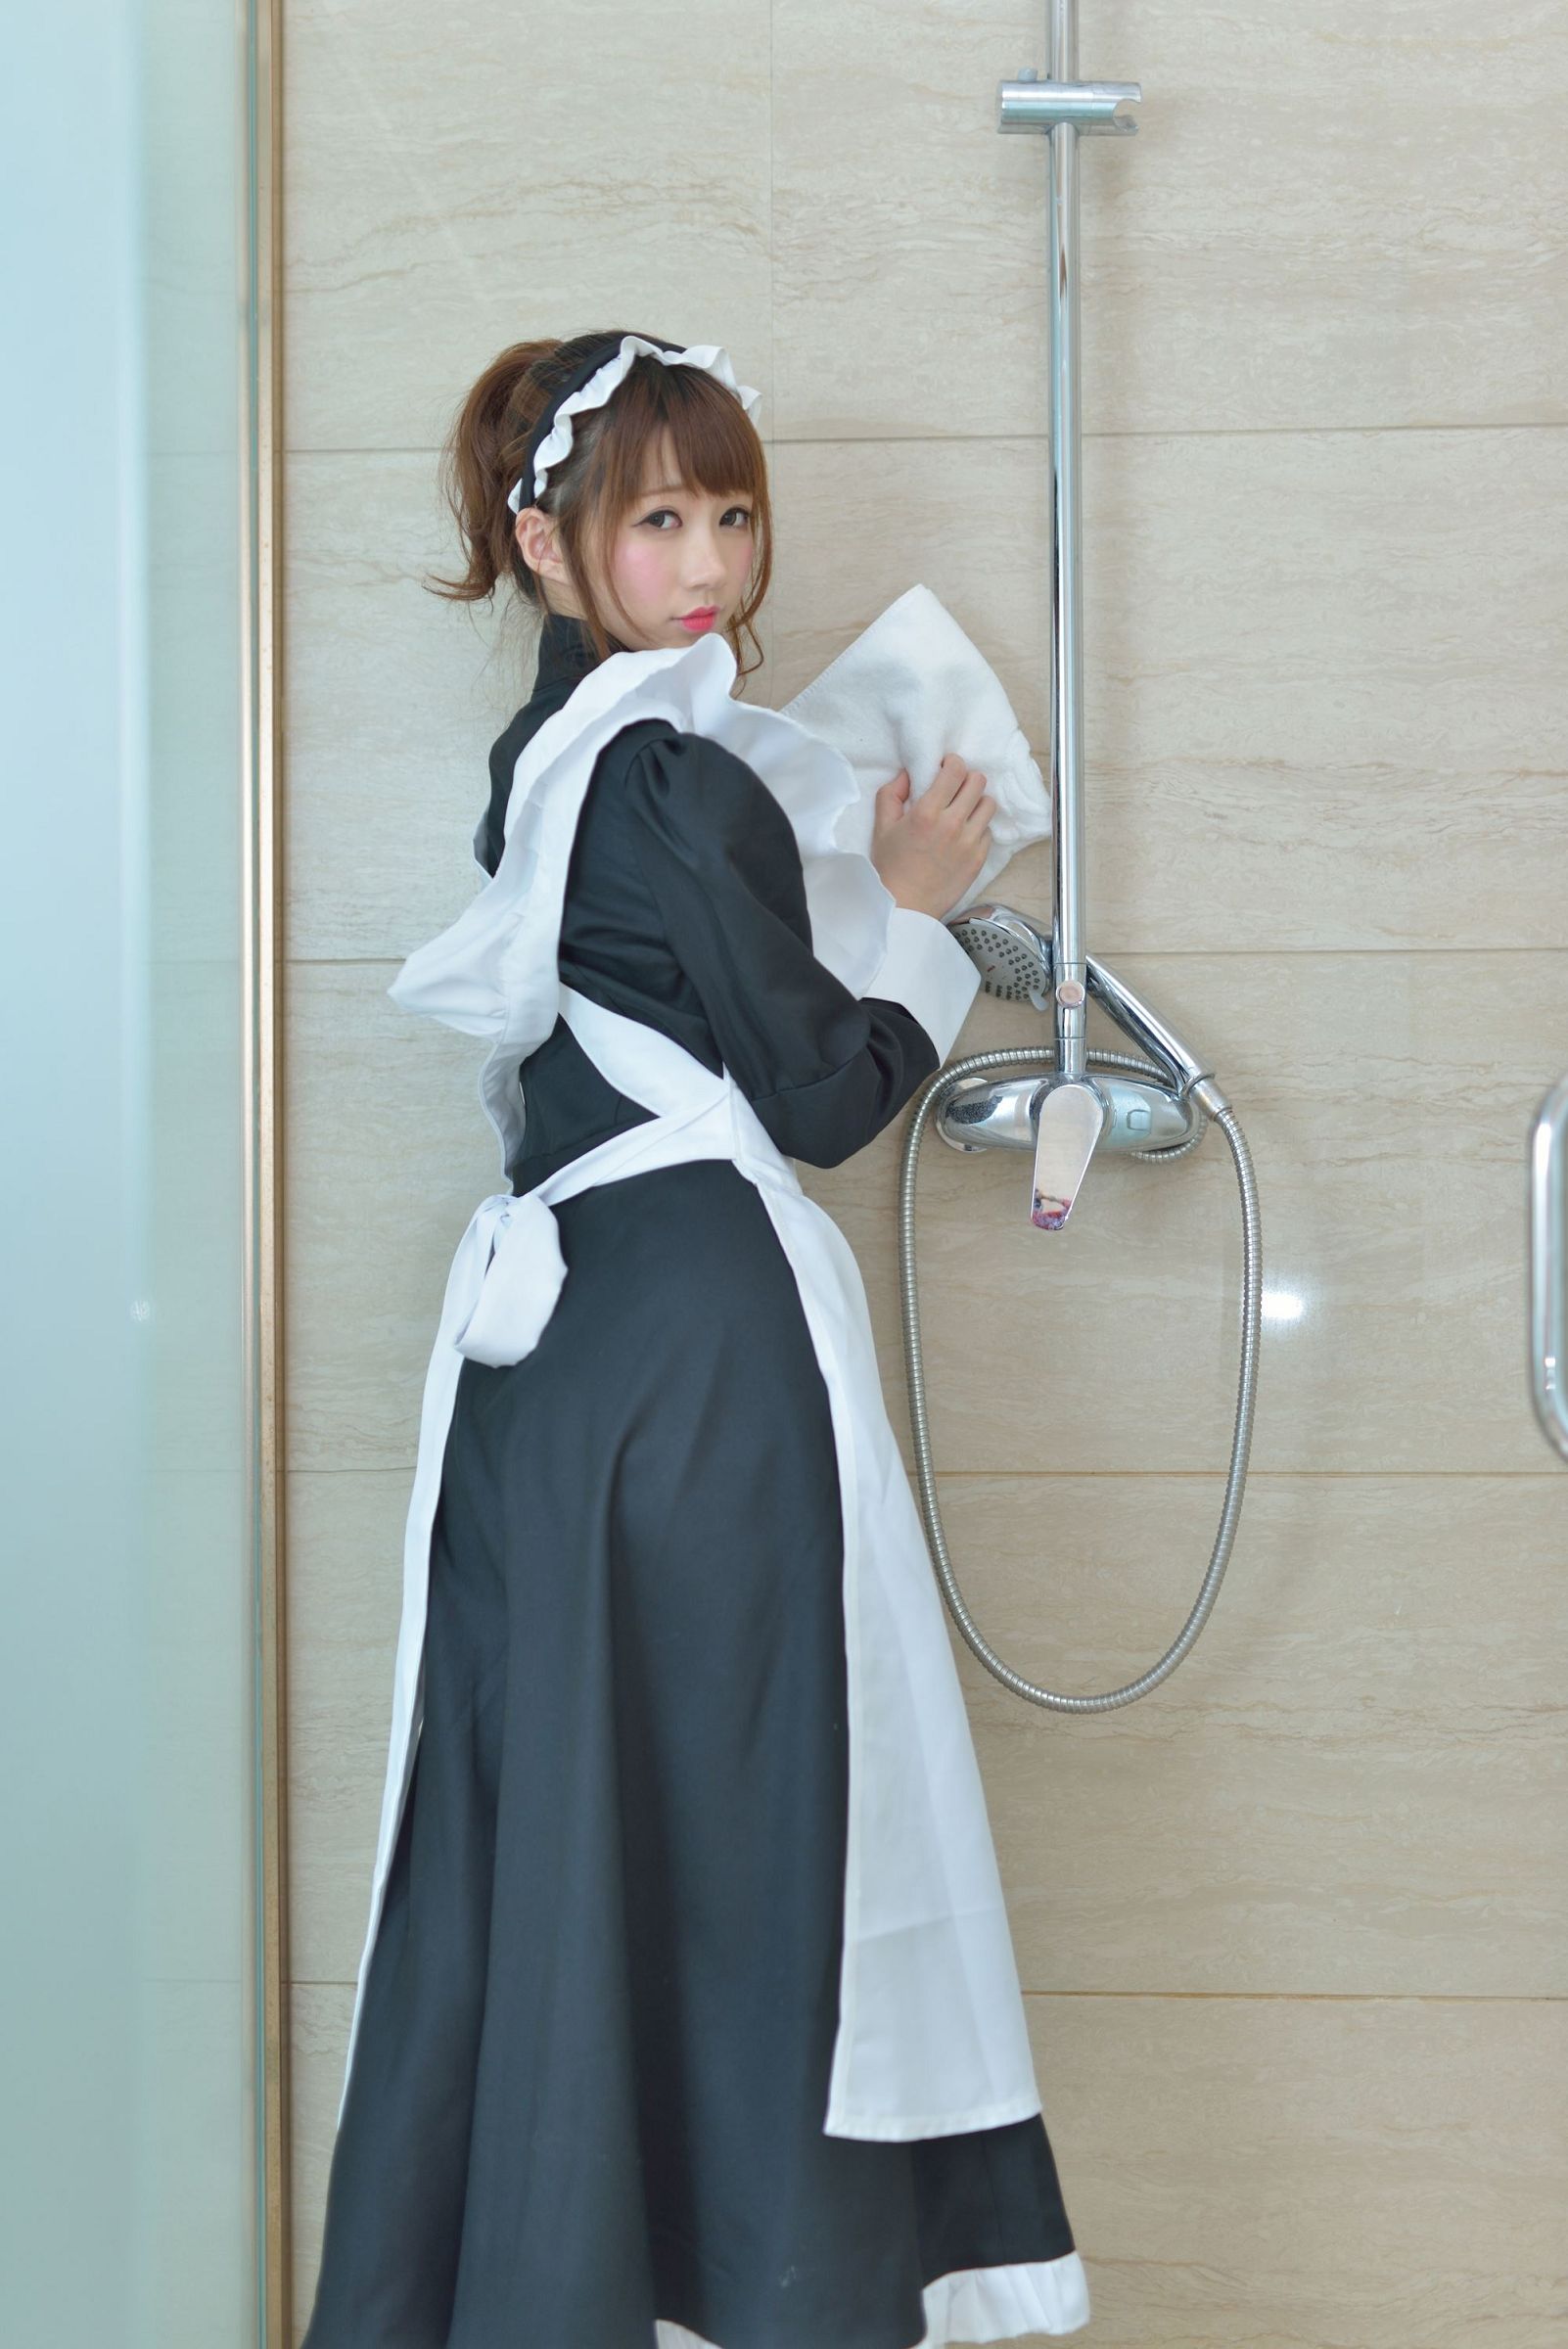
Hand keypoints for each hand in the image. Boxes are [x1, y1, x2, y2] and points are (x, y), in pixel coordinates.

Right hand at [868, 754, 996, 921]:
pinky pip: (988, 831)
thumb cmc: (890, 867)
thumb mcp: (882, 827)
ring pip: (989, 804)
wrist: (905, 906)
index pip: (956, 770)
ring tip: (963, 810)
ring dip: (976, 802)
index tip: (946, 768)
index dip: (953, 763)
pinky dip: (978, 828)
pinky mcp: (979, 859)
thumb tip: (908, 774)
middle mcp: (953, 824)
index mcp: (927, 812)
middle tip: (955, 788)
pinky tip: (963, 834)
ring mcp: (969, 843)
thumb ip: (892, 794)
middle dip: (966, 779)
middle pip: (978, 782)